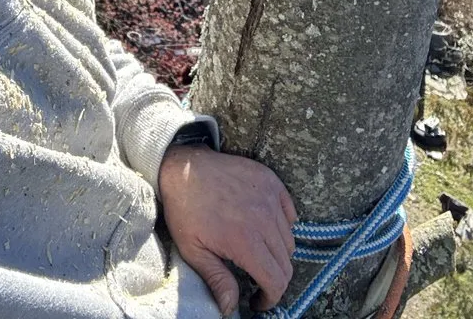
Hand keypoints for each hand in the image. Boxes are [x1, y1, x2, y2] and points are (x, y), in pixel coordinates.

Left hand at [158, 144, 296, 315]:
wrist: (183, 167)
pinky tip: (264, 227)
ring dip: (277, 252)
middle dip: (274, 279)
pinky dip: (283, 225)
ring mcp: (270, 198)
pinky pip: (289, 212)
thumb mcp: (194, 250)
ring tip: (257, 252)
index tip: (258, 300)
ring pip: (289, 239)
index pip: (276, 281)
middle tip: (256, 279)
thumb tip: (230, 308)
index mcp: (246, 241)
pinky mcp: (271, 182)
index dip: (270, 298)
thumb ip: (217, 280)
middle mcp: (264, 220)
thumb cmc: (185, 209)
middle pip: (286, 262)